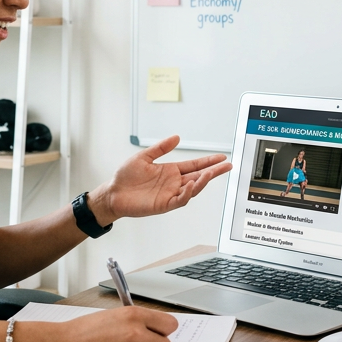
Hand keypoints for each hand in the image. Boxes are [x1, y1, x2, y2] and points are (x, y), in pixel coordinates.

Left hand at [88, 135, 231, 224]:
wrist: (113, 193)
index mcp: (171, 171)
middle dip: (214, 171)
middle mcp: (173, 183)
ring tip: (211, 173)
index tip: (221, 157)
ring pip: (192, 189)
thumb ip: (160, 148)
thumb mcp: (144, 157)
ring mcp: (170, 194)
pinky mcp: (164, 204)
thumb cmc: (126, 177)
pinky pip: (180, 199)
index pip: (194, 165)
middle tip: (227, 165)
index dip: (208, 161)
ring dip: (203, 181)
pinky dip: (187, 193)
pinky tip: (192, 185)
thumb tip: (177, 137)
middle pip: (199, 177)